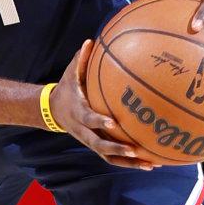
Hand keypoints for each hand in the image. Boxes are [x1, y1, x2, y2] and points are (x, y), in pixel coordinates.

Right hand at [49, 42, 158, 168]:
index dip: (99, 121)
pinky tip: (150, 163)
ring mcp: (90, 141)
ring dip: (128, 162)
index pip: (89, 119)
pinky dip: (130, 163)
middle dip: (117, 149)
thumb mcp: (70, 74)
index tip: (113, 122)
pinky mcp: (97, 146)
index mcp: (79, 113)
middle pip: (99, 145)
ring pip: (108, 156)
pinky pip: (113, 158)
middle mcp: (84, 131)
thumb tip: (91, 40)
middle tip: (134, 150)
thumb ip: (81, 59)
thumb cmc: (67, 89)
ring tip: (150, 164)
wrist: (54, 110)